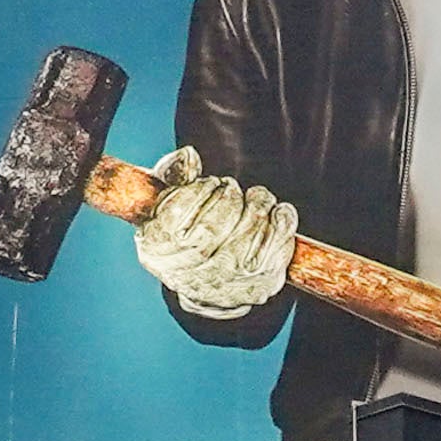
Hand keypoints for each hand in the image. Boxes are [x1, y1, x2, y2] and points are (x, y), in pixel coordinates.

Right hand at [124, 150, 297, 319]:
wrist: (210, 284)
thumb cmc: (186, 230)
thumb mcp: (168, 200)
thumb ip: (173, 172)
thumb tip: (189, 156)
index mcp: (157, 247)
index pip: (177, 213)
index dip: (200, 190)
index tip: (210, 183)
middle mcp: (188, 273)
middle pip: (214, 226)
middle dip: (230, 195)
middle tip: (232, 189)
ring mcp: (226, 282)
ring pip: (250, 229)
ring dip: (258, 203)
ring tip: (255, 199)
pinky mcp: (260, 284)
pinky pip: (279, 242)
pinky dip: (283, 219)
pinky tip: (275, 213)